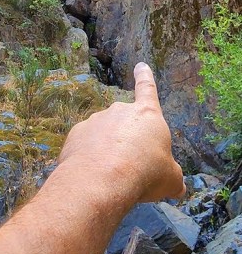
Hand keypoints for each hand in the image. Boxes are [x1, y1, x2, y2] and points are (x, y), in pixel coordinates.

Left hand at [58, 62, 184, 202]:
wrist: (101, 179)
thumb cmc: (145, 173)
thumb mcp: (170, 180)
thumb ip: (172, 177)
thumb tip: (178, 187)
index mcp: (146, 115)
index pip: (148, 90)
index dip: (145, 78)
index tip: (140, 65)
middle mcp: (118, 112)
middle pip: (125, 124)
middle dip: (127, 141)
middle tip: (131, 166)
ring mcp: (94, 121)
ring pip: (103, 136)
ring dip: (107, 150)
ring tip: (112, 174)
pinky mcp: (75, 135)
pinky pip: (85, 145)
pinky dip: (90, 157)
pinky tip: (94, 174)